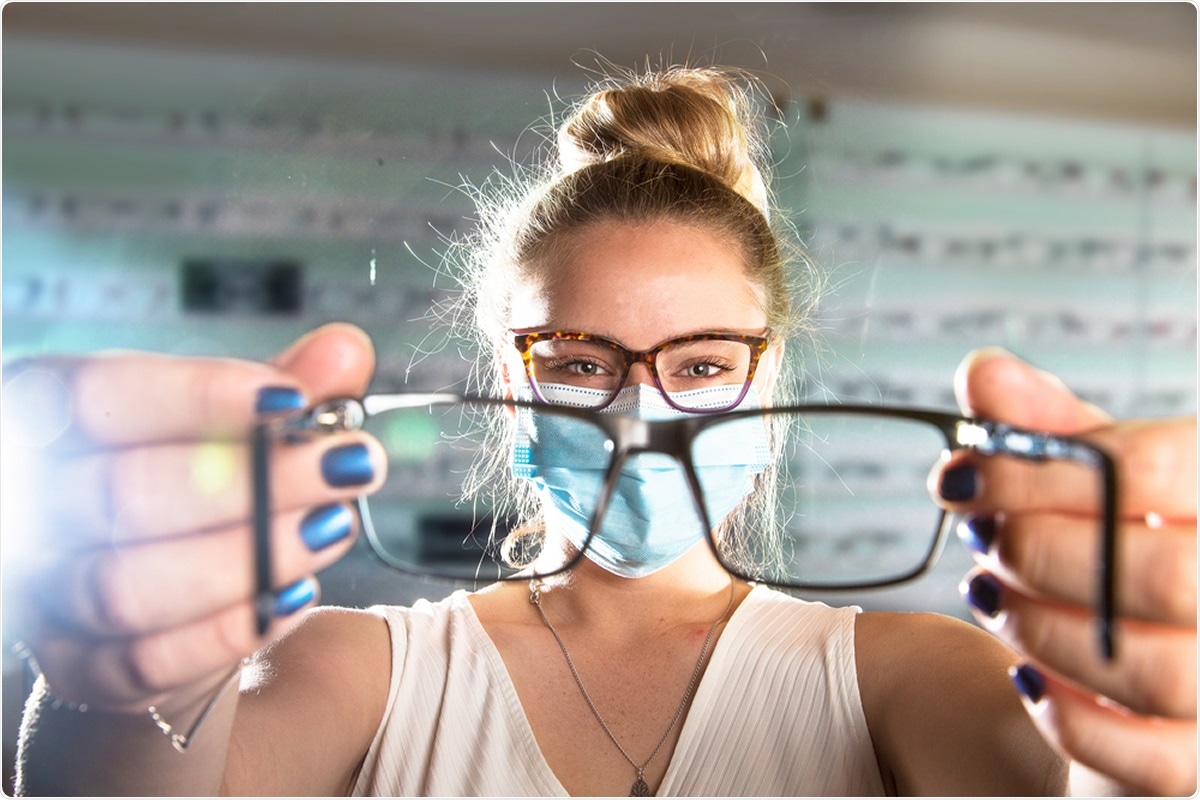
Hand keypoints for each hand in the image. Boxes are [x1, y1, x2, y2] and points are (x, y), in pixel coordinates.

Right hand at [3, 323, 386, 715]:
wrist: (160, 601)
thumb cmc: (190, 486)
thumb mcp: (232, 424)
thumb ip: (286, 385)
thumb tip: (345, 350)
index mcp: (47, 414)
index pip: (101, 394)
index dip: (198, 396)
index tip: (293, 400)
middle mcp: (30, 503)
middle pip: (123, 491)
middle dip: (253, 479)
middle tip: (348, 463)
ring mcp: (44, 592)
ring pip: (129, 585)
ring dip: (250, 556)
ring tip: (333, 525)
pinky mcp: (80, 667)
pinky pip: (149, 660)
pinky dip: (231, 627)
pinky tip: (297, 593)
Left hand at [933, 347, 1195, 795]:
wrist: (1143, 661)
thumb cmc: (1122, 552)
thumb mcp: (1095, 479)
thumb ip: (1047, 428)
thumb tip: (984, 373)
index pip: (1153, 470)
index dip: (1040, 470)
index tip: (962, 474)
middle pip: (1160, 573)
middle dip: (1039, 551)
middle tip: (981, 538)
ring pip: (1151, 669)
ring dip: (1040, 627)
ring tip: (992, 594)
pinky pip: (1144, 758)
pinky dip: (1064, 711)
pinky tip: (1026, 672)